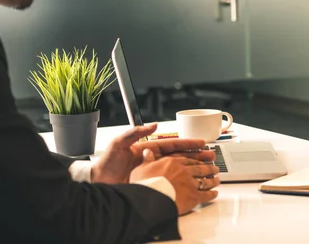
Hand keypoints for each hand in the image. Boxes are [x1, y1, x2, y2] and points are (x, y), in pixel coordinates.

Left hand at [91, 123, 215, 183]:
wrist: (98, 182)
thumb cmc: (106, 162)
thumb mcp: (119, 143)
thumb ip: (135, 132)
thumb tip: (153, 124)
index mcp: (149, 149)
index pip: (173, 144)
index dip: (188, 143)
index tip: (201, 142)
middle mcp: (153, 160)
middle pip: (180, 156)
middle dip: (197, 155)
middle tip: (211, 155)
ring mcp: (153, 172)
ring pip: (178, 169)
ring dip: (193, 167)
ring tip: (207, 167)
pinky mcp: (151, 184)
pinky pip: (170, 182)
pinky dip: (182, 181)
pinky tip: (192, 183)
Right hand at [131, 149, 219, 214]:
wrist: (151, 199)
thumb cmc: (145, 185)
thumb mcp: (142, 168)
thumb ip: (147, 160)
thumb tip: (147, 152)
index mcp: (173, 163)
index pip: (187, 160)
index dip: (195, 160)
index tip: (199, 160)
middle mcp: (184, 171)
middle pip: (200, 168)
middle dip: (208, 168)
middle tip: (214, 168)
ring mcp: (191, 183)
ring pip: (205, 180)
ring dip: (213, 180)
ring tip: (217, 179)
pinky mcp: (194, 197)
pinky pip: (206, 194)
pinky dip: (212, 194)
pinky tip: (215, 194)